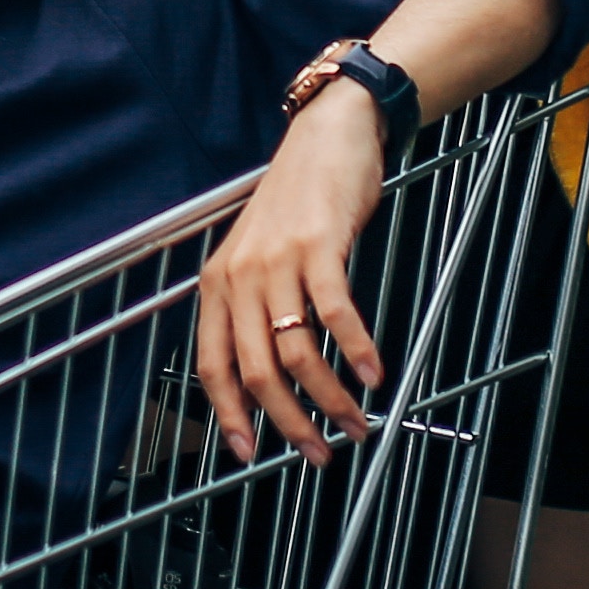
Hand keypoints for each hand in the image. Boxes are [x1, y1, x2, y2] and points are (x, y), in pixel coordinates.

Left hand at [194, 87, 390, 461]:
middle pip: (256, 371)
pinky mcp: (318, 246)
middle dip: (289, 422)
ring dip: (330, 397)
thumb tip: (274, 376)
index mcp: (218, 285)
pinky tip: (375, 374)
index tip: (249, 453)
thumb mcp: (258, 256)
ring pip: (297, 351)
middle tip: (318, 453)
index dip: (230, 415)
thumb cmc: (298, 201)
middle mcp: (239, 276)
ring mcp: (277, 261)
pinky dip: (357, 350)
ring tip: (356, 421)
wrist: (327, 136)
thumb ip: (257, 308)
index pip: (213, 365)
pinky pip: (335, 314)